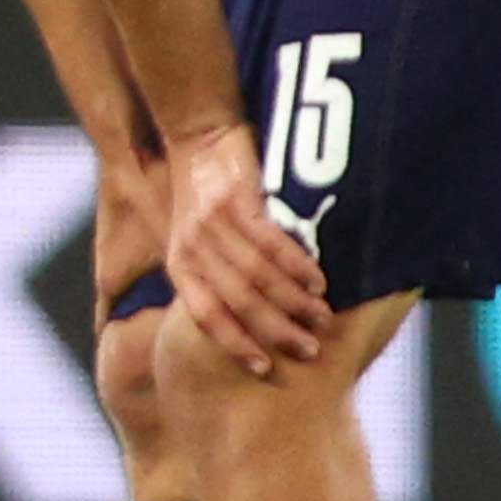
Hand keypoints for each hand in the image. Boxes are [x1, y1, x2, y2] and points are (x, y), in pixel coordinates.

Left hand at [163, 119, 334, 381]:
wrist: (197, 132)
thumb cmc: (202, 191)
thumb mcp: (192, 237)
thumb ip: (212, 273)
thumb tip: (248, 318)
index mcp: (179, 265)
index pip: (206, 318)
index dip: (237, 345)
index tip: (266, 368)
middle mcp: (192, 249)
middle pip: (238, 303)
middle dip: (277, 331)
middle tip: (309, 349)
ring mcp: (212, 225)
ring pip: (258, 277)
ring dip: (295, 302)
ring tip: (321, 318)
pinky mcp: (236, 200)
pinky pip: (272, 244)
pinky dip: (298, 266)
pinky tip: (318, 281)